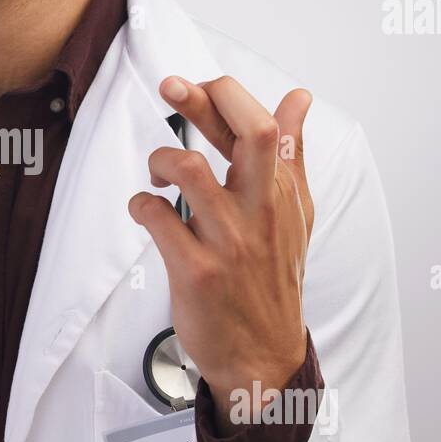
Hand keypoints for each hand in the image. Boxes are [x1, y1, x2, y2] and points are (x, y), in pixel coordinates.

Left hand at [127, 75, 314, 432]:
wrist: (264, 356)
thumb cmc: (274, 279)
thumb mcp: (295, 214)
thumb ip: (292, 153)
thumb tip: (298, 98)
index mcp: (283, 193)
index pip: (264, 125)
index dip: (226, 94)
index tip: (194, 86)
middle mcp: (262, 211)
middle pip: (249, 134)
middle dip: (202, 100)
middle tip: (169, 88)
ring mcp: (231, 241)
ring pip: (192, 171)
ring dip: (161, 159)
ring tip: (158, 175)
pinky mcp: (198, 271)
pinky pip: (158, 218)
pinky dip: (142, 205)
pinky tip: (146, 212)